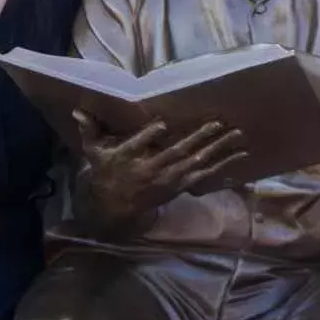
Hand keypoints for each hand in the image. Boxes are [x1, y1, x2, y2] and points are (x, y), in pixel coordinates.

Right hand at [73, 110, 246, 222]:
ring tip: (238, 135)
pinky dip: (223, 167)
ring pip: (197, 163)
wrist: (117, 208)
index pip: (137, 146)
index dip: (149, 137)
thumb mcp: (95, 153)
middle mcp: (152, 170)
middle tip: (218, 123)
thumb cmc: (108, 173)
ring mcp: (169, 180)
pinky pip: (205, 177)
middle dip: (199, 138)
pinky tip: (240, 157)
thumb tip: (79, 111)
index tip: (161, 125)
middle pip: (177, 153)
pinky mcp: (180, 186)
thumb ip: (90, 131)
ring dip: (218, 149)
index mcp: (129, 159)